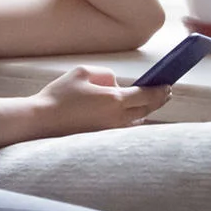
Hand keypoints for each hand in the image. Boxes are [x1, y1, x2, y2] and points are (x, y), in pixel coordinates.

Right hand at [30, 65, 171, 137]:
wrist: (41, 121)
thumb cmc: (59, 95)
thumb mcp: (82, 72)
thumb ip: (105, 74)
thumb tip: (115, 83)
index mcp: (114, 100)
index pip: (146, 95)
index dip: (160, 90)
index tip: (168, 85)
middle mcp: (116, 118)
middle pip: (146, 110)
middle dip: (158, 101)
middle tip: (166, 93)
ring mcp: (109, 131)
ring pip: (136, 122)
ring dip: (145, 112)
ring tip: (148, 103)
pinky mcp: (101, 138)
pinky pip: (123, 129)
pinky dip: (131, 121)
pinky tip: (130, 116)